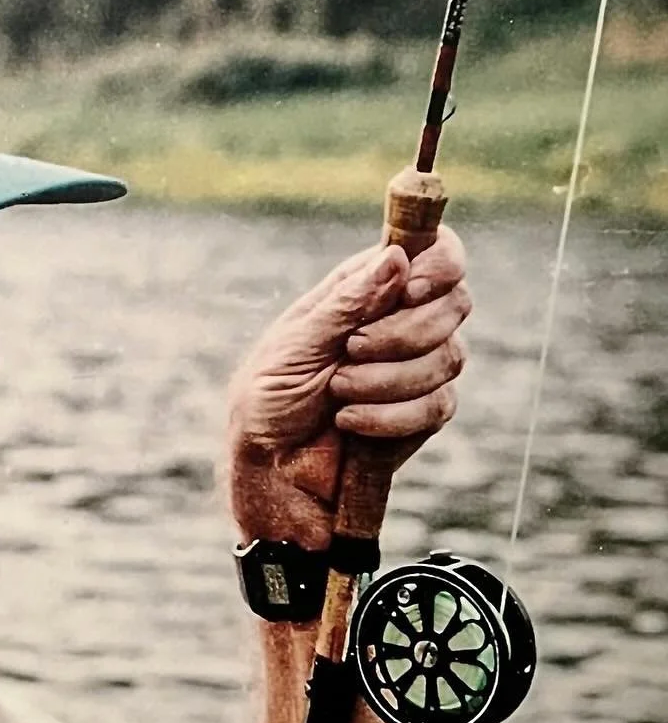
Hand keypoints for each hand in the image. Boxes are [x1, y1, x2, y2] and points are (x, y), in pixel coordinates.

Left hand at [227, 227, 469, 548]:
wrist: (269, 470)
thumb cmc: (267, 400)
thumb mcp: (295, 344)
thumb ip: (348, 302)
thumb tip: (396, 256)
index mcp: (366, 288)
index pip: (436, 252)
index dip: (439, 264)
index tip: (412, 290)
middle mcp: (399, 321)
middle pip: (455, 302)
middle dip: (404, 333)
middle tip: (351, 352)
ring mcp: (417, 367)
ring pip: (450, 357)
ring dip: (388, 380)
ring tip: (337, 393)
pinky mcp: (423, 413)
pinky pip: (439, 406)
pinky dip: (390, 416)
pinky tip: (350, 423)